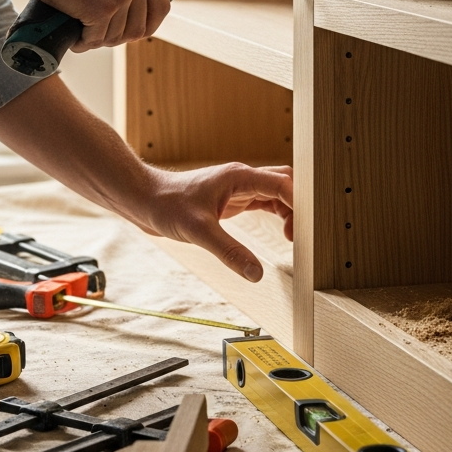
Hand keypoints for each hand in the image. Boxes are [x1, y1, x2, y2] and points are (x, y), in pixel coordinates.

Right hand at [24, 0, 170, 51]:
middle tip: (98, 33)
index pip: (160, 6)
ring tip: (81, 31)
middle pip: (139, 28)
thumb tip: (124, 9)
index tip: (132, 31)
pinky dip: (83, 42)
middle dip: (118, 36)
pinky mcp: (103, 9)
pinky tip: (74, 35)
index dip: (147, 24)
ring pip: (116, 36)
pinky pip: (96, 38)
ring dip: (97, 38)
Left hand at [128, 163, 293, 281]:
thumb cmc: (167, 206)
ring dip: (290, 211)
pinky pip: (264, 202)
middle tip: (303, 235)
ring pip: (277, 193)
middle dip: (300, 205)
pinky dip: (278, 214)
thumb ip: (229, 252)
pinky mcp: (232, 199)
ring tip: (294, 238)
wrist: (144, 199)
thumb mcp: (199, 232)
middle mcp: (243, 179)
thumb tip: (257, 274)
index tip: (307, 229)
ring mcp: (238, 188)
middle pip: (286, 183)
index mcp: (240, 177)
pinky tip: (281, 232)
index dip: (300, 204)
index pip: (283, 184)